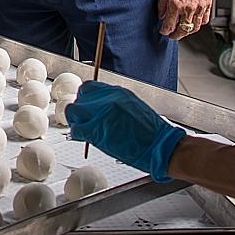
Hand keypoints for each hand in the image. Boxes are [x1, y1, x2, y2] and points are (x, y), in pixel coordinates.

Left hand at [67, 82, 186, 181]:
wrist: (161, 146)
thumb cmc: (153, 133)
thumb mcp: (133, 107)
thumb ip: (115, 104)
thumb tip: (101, 108)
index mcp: (118, 93)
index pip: (90, 88)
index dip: (86, 98)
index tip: (86, 106)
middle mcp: (108, 99)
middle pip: (80, 98)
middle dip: (79, 109)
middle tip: (82, 119)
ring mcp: (101, 114)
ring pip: (73, 112)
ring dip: (76, 121)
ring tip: (83, 129)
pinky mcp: (97, 130)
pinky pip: (77, 129)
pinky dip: (78, 134)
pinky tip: (84, 138)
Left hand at [157, 0, 213, 39]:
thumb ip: (162, 3)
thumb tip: (161, 15)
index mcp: (176, 4)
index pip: (169, 25)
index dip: (165, 31)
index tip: (163, 31)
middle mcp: (189, 7)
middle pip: (183, 30)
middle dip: (176, 35)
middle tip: (172, 35)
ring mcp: (200, 6)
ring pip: (194, 27)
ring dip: (187, 32)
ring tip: (182, 30)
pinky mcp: (208, 4)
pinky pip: (204, 20)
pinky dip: (198, 24)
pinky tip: (193, 22)